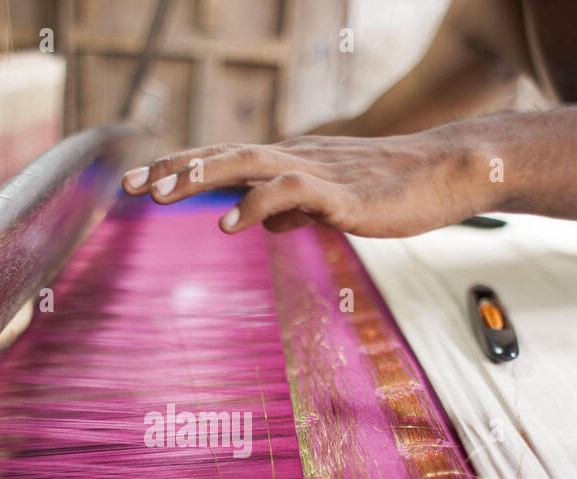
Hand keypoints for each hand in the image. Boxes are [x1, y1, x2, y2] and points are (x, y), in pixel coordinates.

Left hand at [120, 130, 482, 237]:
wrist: (447, 174)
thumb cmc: (391, 189)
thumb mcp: (329, 203)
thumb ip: (292, 209)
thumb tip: (259, 221)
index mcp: (289, 161)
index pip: (223, 160)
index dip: (179, 168)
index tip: (137, 182)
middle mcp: (295, 158)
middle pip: (223, 156)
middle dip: (174, 169)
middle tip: (129, 185)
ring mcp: (317, 172)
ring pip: (248, 164)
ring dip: (202, 177)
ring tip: (163, 194)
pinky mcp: (342, 193)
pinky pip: (291, 193)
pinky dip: (257, 204)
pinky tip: (231, 223)